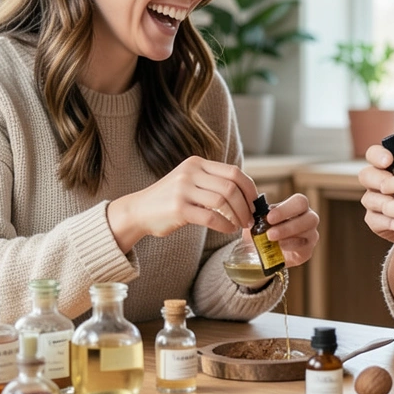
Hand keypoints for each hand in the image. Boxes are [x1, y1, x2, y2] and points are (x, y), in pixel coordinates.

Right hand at [107, 156, 255, 250]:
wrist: (138, 211)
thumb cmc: (169, 199)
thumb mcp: (189, 181)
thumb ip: (212, 182)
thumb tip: (246, 194)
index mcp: (196, 163)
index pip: (233, 172)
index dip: (249, 188)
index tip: (254, 202)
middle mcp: (190, 172)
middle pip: (231, 186)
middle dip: (246, 205)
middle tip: (250, 218)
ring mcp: (183, 189)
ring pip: (223, 201)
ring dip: (238, 216)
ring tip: (240, 225)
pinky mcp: (178, 208)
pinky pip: (211, 217)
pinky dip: (225, 225)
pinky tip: (228, 230)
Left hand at [260, 193, 318, 266]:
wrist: (261, 252)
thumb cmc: (262, 231)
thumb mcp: (258, 221)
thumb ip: (259, 215)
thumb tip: (255, 211)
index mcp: (298, 207)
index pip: (300, 201)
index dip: (285, 209)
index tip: (269, 218)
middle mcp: (309, 219)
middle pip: (310, 217)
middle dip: (289, 224)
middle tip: (270, 232)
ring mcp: (311, 235)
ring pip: (308, 232)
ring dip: (287, 234)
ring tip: (270, 239)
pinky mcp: (307, 251)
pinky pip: (303, 247)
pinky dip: (289, 246)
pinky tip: (278, 247)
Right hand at [359, 143, 393, 248]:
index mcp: (387, 168)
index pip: (374, 154)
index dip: (377, 155)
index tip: (388, 160)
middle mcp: (376, 183)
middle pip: (365, 175)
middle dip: (379, 179)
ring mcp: (373, 201)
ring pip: (368, 198)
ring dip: (385, 202)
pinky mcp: (373, 220)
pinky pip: (373, 218)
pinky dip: (388, 220)